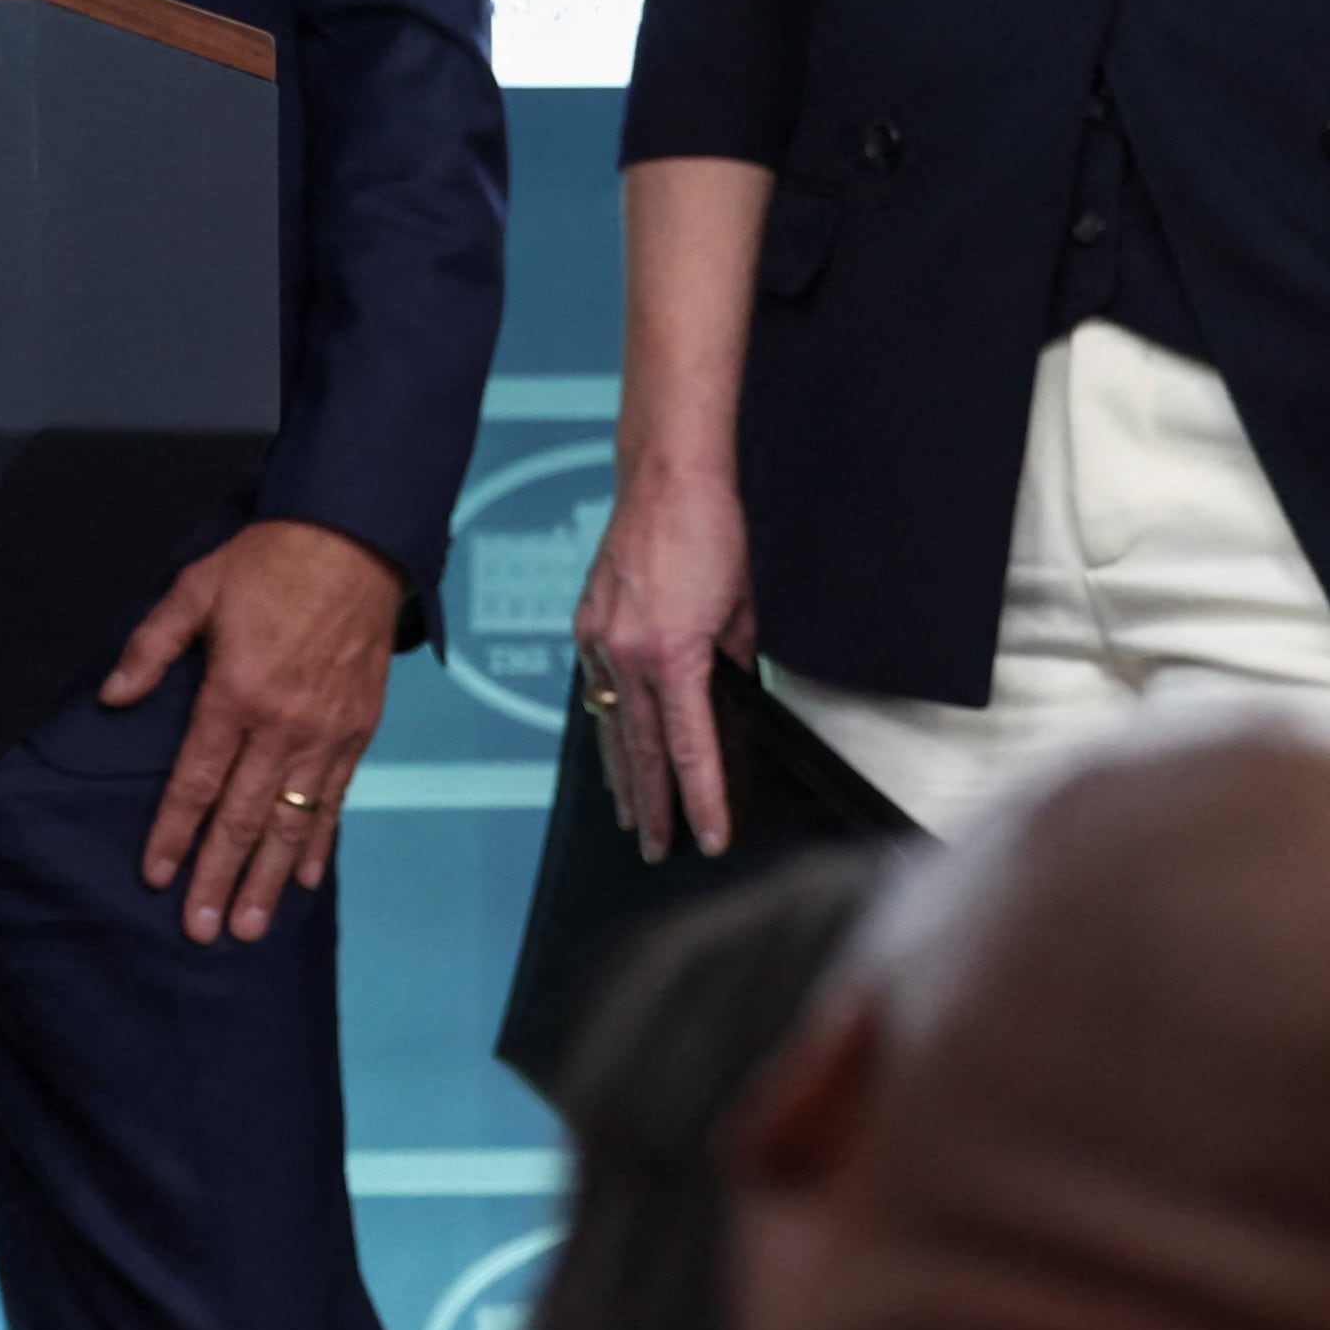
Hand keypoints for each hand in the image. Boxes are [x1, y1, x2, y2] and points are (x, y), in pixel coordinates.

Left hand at [103, 521, 404, 945]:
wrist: (354, 540)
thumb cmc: (269, 561)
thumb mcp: (195, 589)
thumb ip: (152, 646)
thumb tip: (114, 696)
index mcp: (236, 691)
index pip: (197, 779)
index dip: (175, 832)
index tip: (158, 876)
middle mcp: (282, 724)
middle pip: (243, 815)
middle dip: (219, 876)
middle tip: (203, 930)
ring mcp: (325, 732)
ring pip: (292, 820)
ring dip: (267, 878)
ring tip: (248, 925)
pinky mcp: (357, 730)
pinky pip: (335, 799)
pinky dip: (319, 843)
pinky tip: (303, 880)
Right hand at [569, 457, 754, 858]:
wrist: (667, 478)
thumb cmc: (714, 535)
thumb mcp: (741, 613)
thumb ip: (732, 668)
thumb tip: (729, 708)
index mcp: (674, 656)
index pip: (690, 750)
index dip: (703, 800)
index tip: (711, 837)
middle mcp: (628, 655)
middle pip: (642, 751)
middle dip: (654, 806)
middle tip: (658, 850)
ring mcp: (599, 639)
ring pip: (610, 727)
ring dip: (622, 776)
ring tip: (629, 817)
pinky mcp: (587, 623)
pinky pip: (595, 689)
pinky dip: (605, 724)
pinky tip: (610, 746)